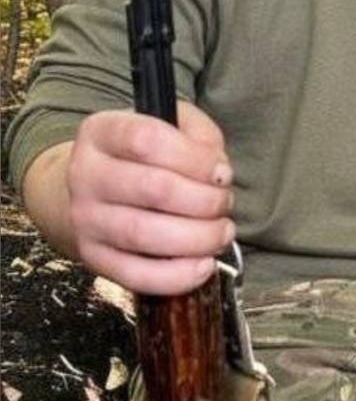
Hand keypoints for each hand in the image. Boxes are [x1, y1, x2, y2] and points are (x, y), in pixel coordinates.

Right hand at [65, 102, 234, 295]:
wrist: (94, 190)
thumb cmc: (144, 155)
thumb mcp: (172, 125)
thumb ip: (199, 137)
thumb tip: (218, 174)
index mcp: (101, 131)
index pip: (147, 140)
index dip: (195, 159)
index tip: (222, 173)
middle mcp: (84, 174)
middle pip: (153, 188)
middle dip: (204, 200)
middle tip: (225, 204)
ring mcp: (84, 219)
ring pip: (144, 234)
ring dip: (197, 237)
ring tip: (221, 232)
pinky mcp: (92, 258)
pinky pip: (135, 275)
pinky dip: (176, 276)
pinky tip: (204, 265)